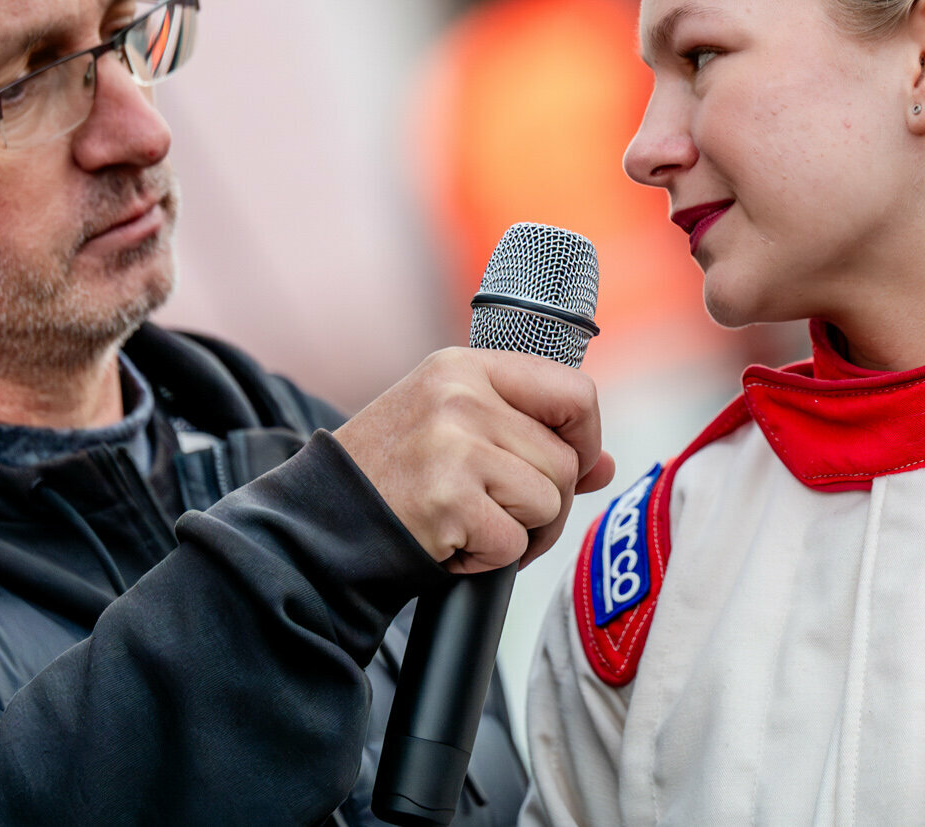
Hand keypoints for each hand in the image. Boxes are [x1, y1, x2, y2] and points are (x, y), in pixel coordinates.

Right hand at [334, 348, 615, 571]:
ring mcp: (454, 444)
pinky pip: (514, 543)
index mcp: (465, 367)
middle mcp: (461, 395)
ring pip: (548, 502)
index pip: (574, 392)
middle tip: (497, 514)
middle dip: (545, 503)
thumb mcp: (455, 429)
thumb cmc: (393, 476)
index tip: (571, 467)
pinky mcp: (448, 498)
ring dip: (520, 533)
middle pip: (564, 461)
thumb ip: (530, 437)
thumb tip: (605, 465)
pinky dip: (489, 559)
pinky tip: (450, 544)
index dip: (586, 438)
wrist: (320, 522)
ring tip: (469, 526)